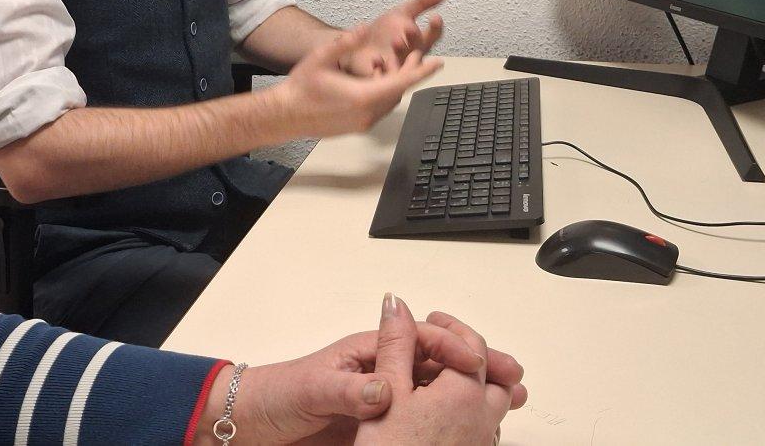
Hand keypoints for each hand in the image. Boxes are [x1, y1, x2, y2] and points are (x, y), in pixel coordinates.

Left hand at [194, 304, 521, 444]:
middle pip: (439, 360)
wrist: (252, 424)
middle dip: (477, 363)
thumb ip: (347, 390)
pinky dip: (454, 415)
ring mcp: (384, 397)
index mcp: (368, 351)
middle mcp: (381, 369)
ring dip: (474, 389)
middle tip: (511, 375)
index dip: (451, 346)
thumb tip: (384, 387)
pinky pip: (425, 415)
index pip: (419, 338)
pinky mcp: (381, 425)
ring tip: (509, 397)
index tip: (476, 360)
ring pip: (439, 387)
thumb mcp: (312, 390)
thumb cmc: (279, 395)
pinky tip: (475, 424)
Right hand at [273, 25, 441, 138]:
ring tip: (402, 64)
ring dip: (398, 83)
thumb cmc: (300, 88)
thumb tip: (362, 28)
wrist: (284, 116)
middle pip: (399, 91)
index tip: (438, 62)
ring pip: (391, 101)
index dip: (421, 70)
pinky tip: (381, 80)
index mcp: (363, 96)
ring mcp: (363, 123)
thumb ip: (344, 43)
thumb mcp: (320, 58)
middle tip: (421, 55)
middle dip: (411, 73)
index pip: (401, 82)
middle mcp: (367, 113)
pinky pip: (380, 108)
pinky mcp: (358, 127)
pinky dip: (386, 93)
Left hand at [339, 0, 447, 77]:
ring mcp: (394, 68)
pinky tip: (376, 58)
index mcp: (417, 42)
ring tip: (396, 41)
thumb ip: (423, 2)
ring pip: (402, 65)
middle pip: (417, 51)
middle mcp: (408, 57)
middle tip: (410, 28)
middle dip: (414, 40)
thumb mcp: (403, 13)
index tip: (435, 16)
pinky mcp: (378, 77)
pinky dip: (379, 67)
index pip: (432, 36)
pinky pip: (381, 76)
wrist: (357, 45)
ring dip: (400, 53)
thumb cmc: (384, 33)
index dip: (435, 28)